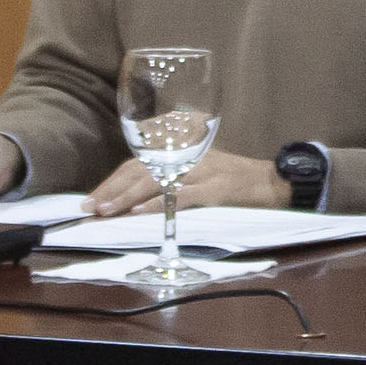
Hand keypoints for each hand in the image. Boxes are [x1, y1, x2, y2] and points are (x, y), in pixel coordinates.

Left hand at [86, 150, 287, 218]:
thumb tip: (135, 198)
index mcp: (182, 151)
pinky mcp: (219, 188)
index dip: (113, 180)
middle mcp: (189, 155)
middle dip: (112, 189)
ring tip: (106, 210)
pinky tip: (141, 213)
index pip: (138, 162)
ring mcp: (204, 170)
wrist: (276, 182)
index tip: (92, 199)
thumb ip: (173, 177)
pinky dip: (160, 204)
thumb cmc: (236, 181)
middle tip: (89, 208)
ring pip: (157, 180)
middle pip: (141, 169)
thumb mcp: (201, 171)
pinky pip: (183, 195)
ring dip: (128, 197)